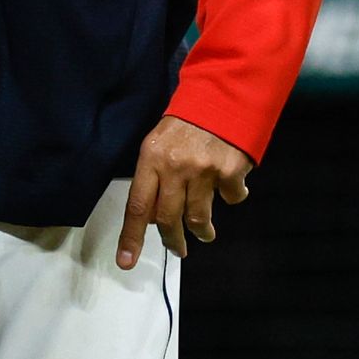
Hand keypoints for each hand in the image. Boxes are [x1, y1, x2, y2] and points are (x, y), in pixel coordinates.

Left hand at [116, 116, 253, 269]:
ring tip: (205, 234)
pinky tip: (231, 187)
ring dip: (202, 232)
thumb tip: (153, 218)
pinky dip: (232, 197)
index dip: (131, 236)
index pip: (137, 205)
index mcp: (151, 159)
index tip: (125, 262)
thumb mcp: (158, 144)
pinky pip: (232, 199)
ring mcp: (204, 170)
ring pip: (199, 219)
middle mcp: (175, 167)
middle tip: (178, 250)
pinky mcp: (231, 171)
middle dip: (173, 242)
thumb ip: (154, 178)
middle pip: (169, 220)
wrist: (220, 97)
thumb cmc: (185, 124)